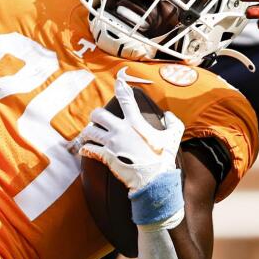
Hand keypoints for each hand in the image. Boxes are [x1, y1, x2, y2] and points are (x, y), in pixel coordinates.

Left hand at [76, 79, 183, 194]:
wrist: (154, 179)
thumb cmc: (164, 158)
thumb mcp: (174, 137)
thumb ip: (173, 123)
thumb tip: (168, 115)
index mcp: (135, 122)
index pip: (125, 99)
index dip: (120, 87)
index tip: (118, 79)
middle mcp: (120, 130)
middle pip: (98, 114)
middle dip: (95, 115)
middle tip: (97, 119)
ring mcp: (111, 143)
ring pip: (90, 131)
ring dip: (88, 132)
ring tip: (89, 134)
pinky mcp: (106, 156)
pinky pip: (89, 149)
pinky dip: (85, 149)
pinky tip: (85, 149)